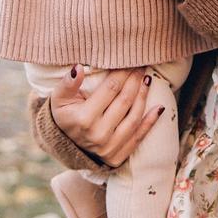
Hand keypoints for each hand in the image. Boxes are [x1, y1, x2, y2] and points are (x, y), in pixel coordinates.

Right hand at [46, 64, 161, 166]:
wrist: (65, 144)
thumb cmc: (65, 115)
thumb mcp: (59, 99)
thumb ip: (67, 83)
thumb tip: (78, 67)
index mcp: (83, 118)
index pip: (111, 89)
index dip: (123, 73)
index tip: (129, 61)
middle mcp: (98, 134)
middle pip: (125, 101)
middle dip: (135, 81)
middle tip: (141, 66)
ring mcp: (109, 147)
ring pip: (134, 118)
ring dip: (144, 97)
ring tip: (147, 80)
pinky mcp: (117, 157)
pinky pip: (138, 137)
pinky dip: (150, 122)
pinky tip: (159, 107)